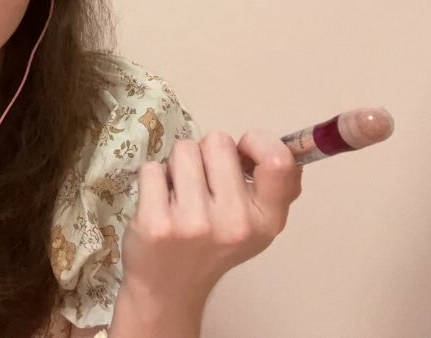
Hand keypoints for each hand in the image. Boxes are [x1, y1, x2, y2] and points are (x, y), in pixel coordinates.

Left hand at [120, 130, 302, 310]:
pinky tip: (158, 204)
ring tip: (178, 196)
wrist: (168, 289)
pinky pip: (152, 169)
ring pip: (183, 150)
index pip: (279, 162)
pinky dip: (152, 180)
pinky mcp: (156, 224)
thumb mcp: (256, 224)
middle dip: (206, 154)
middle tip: (200, 184)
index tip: (241, 152)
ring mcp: (194, 223)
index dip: (257, 142)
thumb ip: (274, 186)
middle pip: (218, 142)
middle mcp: (235, 222)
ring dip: (176, 166)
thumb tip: (278, 146)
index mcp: (266, 220)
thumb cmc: (211, 246)